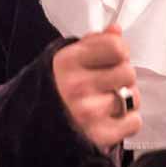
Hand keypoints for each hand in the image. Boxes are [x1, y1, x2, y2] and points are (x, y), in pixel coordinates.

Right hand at [53, 24, 141, 150]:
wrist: (31, 126)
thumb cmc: (55, 89)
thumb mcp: (66, 59)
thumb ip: (93, 42)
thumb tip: (116, 30)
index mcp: (68, 61)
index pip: (116, 46)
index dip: (119, 51)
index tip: (113, 58)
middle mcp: (77, 86)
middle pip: (128, 72)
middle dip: (123, 77)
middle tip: (109, 83)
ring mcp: (88, 112)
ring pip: (134, 98)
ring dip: (126, 100)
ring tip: (109, 102)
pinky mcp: (98, 135)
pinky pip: (134, 123)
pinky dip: (127, 122)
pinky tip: (111, 118)